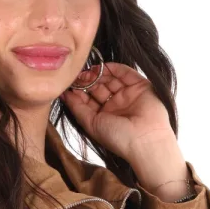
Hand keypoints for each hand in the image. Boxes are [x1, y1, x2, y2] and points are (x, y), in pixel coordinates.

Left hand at [60, 60, 177, 168]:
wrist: (145, 140)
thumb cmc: (118, 138)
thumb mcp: (91, 124)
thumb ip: (77, 108)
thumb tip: (64, 94)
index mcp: (105, 116)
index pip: (89, 99)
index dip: (79, 91)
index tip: (69, 85)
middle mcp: (117, 105)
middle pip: (99, 86)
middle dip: (87, 81)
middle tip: (78, 77)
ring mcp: (128, 94)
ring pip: (110, 78)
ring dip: (98, 74)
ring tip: (87, 73)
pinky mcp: (140, 85)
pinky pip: (125, 72)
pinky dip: (113, 68)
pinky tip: (102, 68)